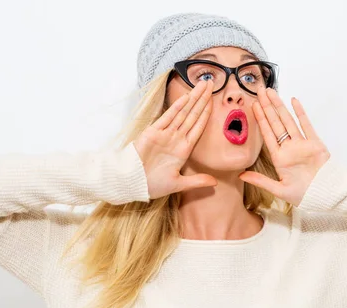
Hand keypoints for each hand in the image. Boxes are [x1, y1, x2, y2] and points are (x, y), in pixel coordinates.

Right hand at [133, 80, 216, 199]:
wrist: (131, 184)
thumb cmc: (152, 184)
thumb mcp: (178, 184)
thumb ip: (197, 181)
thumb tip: (215, 182)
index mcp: (183, 149)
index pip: (198, 127)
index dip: (206, 114)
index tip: (214, 101)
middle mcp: (175, 138)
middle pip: (192, 115)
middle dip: (201, 99)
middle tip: (211, 83)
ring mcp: (165, 134)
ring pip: (182, 113)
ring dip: (192, 99)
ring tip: (202, 85)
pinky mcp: (152, 133)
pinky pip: (167, 118)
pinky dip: (176, 108)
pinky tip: (186, 98)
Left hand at [238, 86, 330, 206]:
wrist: (326, 194)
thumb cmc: (304, 195)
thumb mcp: (279, 189)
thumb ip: (260, 180)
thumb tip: (240, 176)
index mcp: (280, 158)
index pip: (267, 134)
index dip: (260, 120)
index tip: (253, 106)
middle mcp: (289, 148)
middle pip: (275, 123)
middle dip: (267, 107)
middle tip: (259, 91)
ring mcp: (302, 144)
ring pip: (288, 121)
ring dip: (280, 106)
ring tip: (271, 92)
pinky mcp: (315, 143)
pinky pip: (306, 125)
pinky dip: (300, 113)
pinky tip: (293, 101)